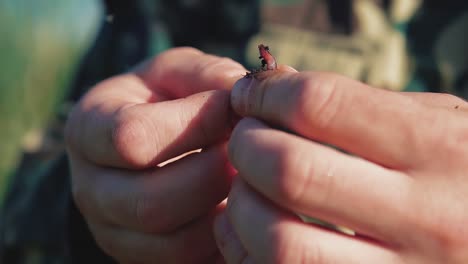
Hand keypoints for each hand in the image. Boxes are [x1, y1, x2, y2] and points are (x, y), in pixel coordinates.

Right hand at [65, 47, 244, 262]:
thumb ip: (204, 75)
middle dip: (213, 175)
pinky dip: (223, 236)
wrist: (138, 144)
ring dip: (222, 208)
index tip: (229, 109)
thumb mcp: (174, 73)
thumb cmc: (160, 101)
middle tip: (244, 151)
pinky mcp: (141, 256)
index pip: (131, 137)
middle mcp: (90, 188)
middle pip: (152, 202)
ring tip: (243, 177)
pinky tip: (234, 203)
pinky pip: (190, 260)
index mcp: (89, 130)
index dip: (193, 123)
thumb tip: (242, 95)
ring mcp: (113, 230)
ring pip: (175, 241)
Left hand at [214, 70, 467, 262]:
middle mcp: (423, 215)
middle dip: (247, 145)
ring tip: (247, 186)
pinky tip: (250, 227)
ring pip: (280, 241)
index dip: (268, 93)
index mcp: (439, 148)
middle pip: (290, 171)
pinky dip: (247, 251)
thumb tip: (270, 87)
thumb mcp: (437, 122)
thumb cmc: (465, 166)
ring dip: (243, 206)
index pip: (319, 105)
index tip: (251, 95)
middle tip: (246, 137)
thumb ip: (359, 105)